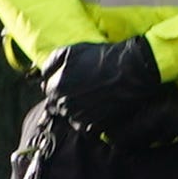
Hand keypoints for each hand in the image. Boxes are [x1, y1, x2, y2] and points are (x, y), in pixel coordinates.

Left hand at [50, 36, 177, 149]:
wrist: (134, 69)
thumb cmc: (104, 57)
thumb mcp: (74, 50)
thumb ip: (52, 62)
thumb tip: (43, 75)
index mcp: (55, 86)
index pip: (48, 89)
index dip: (61, 82)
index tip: (75, 79)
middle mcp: (62, 104)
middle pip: (56, 105)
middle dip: (67, 98)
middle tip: (85, 89)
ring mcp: (77, 117)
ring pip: (70, 116)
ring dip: (78, 109)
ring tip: (96, 97)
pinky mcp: (93, 127)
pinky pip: (85, 128)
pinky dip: (91, 121)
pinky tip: (102, 108)